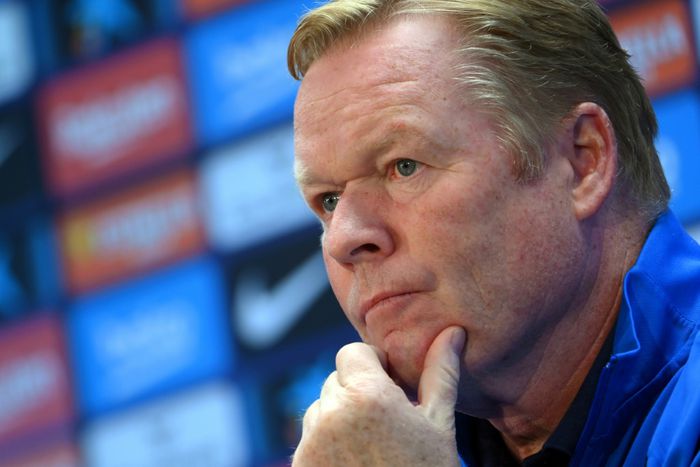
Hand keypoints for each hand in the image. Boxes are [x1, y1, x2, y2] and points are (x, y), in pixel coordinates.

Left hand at [292, 326, 465, 465]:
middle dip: (357, 392)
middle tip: (386, 421)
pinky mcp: (299, 466)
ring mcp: (311, 442)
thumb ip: (440, 374)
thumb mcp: (438, 425)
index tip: (391, 387)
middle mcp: (331, 413)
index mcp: (367, 395)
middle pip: (335, 380)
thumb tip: (453, 332)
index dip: (372, 365)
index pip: (351, 352)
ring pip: (320, 409)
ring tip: (372, 446)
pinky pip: (309, 438)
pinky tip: (355, 462)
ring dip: (340, 418)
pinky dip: (326, 444)